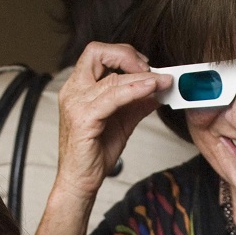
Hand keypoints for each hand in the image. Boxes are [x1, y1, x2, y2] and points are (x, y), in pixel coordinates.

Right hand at [56, 41, 170, 200]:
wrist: (81, 181)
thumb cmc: (95, 153)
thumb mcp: (122, 121)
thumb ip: (137, 103)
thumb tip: (158, 90)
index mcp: (78, 87)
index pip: (98, 54)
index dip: (123, 54)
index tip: (146, 66)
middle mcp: (72, 91)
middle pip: (97, 53)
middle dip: (128, 56)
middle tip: (152, 69)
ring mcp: (75, 103)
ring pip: (111, 78)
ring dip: (141, 77)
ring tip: (162, 81)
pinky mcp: (83, 119)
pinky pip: (113, 97)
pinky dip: (135, 90)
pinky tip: (151, 90)